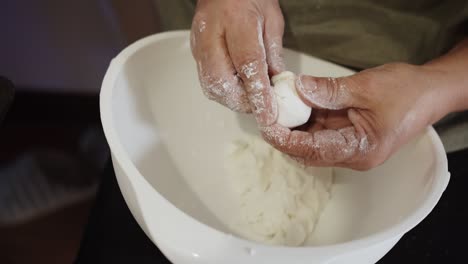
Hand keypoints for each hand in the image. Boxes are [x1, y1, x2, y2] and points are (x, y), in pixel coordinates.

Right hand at [191, 0, 284, 125]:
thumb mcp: (272, 19)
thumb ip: (273, 53)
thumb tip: (277, 83)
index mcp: (236, 20)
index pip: (247, 65)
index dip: (258, 94)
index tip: (268, 114)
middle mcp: (211, 34)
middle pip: (221, 82)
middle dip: (243, 101)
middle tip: (262, 105)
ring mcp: (198, 44)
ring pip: (210, 86)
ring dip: (232, 99)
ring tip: (251, 97)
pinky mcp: (194, 51)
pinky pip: (206, 80)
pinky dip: (224, 91)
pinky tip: (238, 87)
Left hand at [261, 63, 448, 169]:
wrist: (430, 92)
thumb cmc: (407, 92)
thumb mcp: (365, 87)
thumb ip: (329, 91)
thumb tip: (298, 88)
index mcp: (361, 150)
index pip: (313, 151)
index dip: (286, 140)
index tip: (267, 126)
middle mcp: (354, 155)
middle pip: (309, 151)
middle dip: (286, 134)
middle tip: (267, 114)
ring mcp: (351, 147)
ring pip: (313, 142)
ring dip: (295, 126)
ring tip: (278, 106)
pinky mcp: (349, 136)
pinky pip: (322, 132)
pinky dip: (308, 119)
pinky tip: (296, 104)